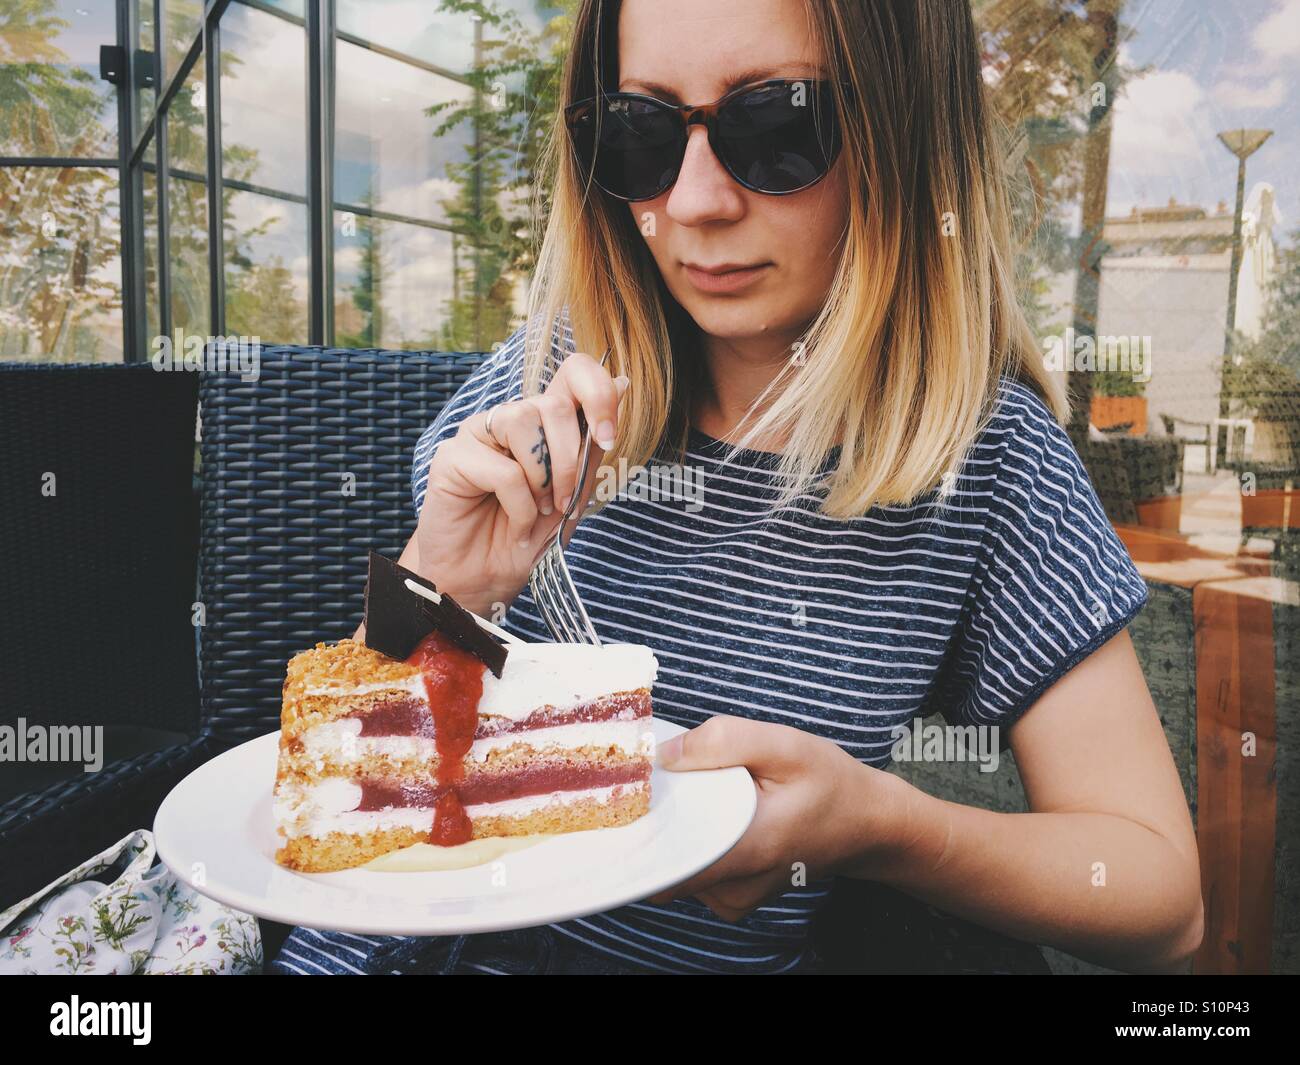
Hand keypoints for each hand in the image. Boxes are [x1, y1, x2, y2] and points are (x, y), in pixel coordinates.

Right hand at [415, 352, 628, 616]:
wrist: (485, 578)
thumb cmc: (527, 536)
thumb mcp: (573, 493)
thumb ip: (592, 446)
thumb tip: (623, 385)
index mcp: (544, 423)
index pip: (573, 372)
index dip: (597, 393)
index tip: (607, 438)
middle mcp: (511, 419)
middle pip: (553, 404)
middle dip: (570, 461)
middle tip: (563, 504)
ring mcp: (479, 433)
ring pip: (523, 422)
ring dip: (542, 479)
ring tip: (537, 512)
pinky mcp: (452, 456)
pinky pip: (503, 468)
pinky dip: (520, 505)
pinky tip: (516, 523)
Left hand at [645, 715, 907, 920]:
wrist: (870, 825)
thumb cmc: (831, 783)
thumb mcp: (786, 746)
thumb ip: (723, 742)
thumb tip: (664, 754)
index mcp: (748, 849)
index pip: (667, 859)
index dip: (639, 825)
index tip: (626, 793)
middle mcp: (734, 888)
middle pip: (663, 860)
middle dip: (653, 820)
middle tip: (659, 780)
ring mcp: (732, 900)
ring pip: (674, 866)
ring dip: (674, 828)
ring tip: (696, 794)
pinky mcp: (732, 898)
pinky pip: (690, 871)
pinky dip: (690, 841)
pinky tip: (710, 814)